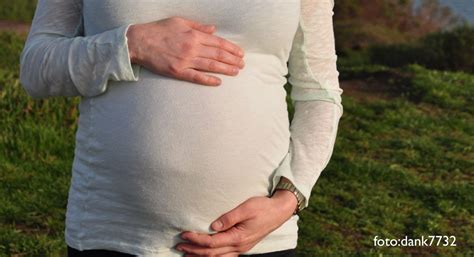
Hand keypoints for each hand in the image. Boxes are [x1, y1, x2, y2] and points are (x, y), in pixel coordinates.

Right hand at [126, 16, 244, 86]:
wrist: (139, 42)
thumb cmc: (158, 30)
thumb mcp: (179, 21)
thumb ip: (198, 26)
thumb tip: (213, 29)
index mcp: (193, 35)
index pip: (217, 42)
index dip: (231, 48)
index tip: (240, 53)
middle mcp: (191, 48)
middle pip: (217, 54)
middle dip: (232, 60)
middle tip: (242, 64)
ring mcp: (185, 61)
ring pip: (210, 66)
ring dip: (225, 69)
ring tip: (236, 72)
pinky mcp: (177, 71)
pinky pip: (196, 77)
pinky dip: (208, 80)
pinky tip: (218, 82)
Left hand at [174, 190, 297, 255]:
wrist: (279, 211)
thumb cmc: (263, 207)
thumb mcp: (246, 208)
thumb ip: (229, 217)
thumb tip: (213, 226)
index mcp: (238, 237)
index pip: (212, 242)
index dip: (196, 239)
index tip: (184, 234)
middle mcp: (239, 246)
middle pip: (212, 253)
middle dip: (194, 250)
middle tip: (179, 245)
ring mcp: (242, 248)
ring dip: (201, 256)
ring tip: (188, 253)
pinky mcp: (243, 245)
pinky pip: (226, 256)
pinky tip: (207, 256)